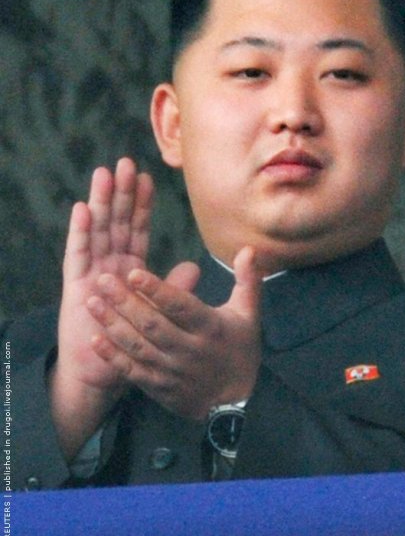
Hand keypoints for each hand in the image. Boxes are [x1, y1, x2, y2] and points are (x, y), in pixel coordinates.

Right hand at [50, 158, 153, 458]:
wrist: (105, 373)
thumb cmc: (134, 341)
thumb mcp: (160, 312)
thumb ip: (175, 288)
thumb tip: (196, 266)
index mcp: (132, 269)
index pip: (139, 229)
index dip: (143, 205)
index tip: (147, 177)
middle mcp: (111, 265)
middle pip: (117, 222)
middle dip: (121, 193)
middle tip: (125, 162)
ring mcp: (92, 273)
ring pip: (98, 230)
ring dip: (102, 203)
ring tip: (105, 174)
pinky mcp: (76, 286)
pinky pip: (78, 255)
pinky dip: (81, 232)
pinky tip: (83, 209)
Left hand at [87, 246, 261, 420]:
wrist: (235, 405)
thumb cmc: (240, 351)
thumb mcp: (249, 315)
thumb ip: (247, 280)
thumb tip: (248, 249)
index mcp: (210, 328)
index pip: (181, 307)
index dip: (158, 290)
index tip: (134, 273)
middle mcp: (188, 349)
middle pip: (152, 325)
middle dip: (125, 302)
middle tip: (102, 280)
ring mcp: (170, 371)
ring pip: (138, 347)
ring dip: (113, 325)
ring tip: (92, 303)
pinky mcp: (158, 387)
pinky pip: (132, 371)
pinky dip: (112, 357)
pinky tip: (94, 340)